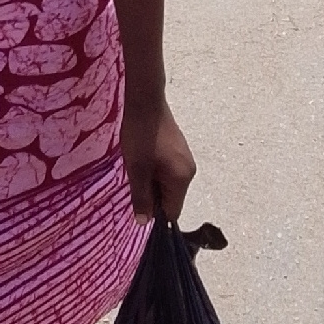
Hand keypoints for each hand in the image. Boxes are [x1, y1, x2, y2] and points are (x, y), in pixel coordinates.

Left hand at [120, 98, 195, 221]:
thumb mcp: (137, 169)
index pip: (172, 212)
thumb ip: (141, 198)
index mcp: (182, 179)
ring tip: (138, 165)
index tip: (138, 200)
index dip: (154, 212)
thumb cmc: (141, 136)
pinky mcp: (179, 149)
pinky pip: (168, 170)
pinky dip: (155, 169)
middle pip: (170, 197)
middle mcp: (189, 171)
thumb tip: (144, 222)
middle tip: (135, 178)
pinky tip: (143, 155)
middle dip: (152, 194)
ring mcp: (185, 158)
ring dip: (151, 180)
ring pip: (167, 183)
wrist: (145, 101)